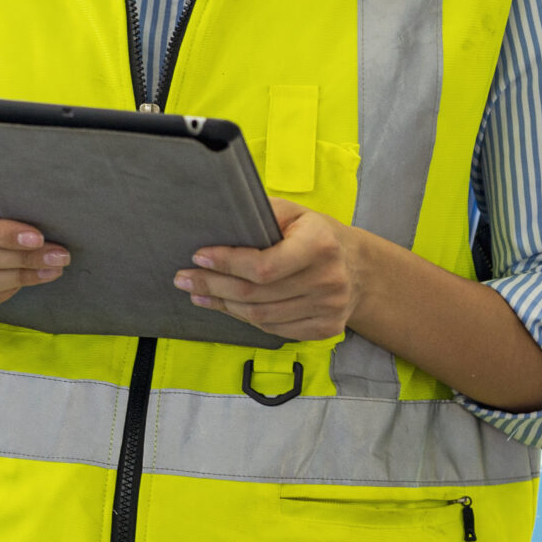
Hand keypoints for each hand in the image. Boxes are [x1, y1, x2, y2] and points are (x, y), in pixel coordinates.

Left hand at [176, 199, 367, 340]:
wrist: (358, 267)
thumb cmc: (315, 233)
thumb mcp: (293, 213)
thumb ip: (260, 214)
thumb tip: (215, 217)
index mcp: (320, 246)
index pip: (264, 266)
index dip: (227, 263)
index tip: (198, 256)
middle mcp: (328, 280)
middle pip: (257, 294)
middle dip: (213, 286)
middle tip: (184, 279)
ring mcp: (330, 309)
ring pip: (261, 316)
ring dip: (223, 305)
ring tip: (197, 294)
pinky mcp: (326, 329)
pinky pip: (275, 329)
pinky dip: (245, 319)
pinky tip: (226, 307)